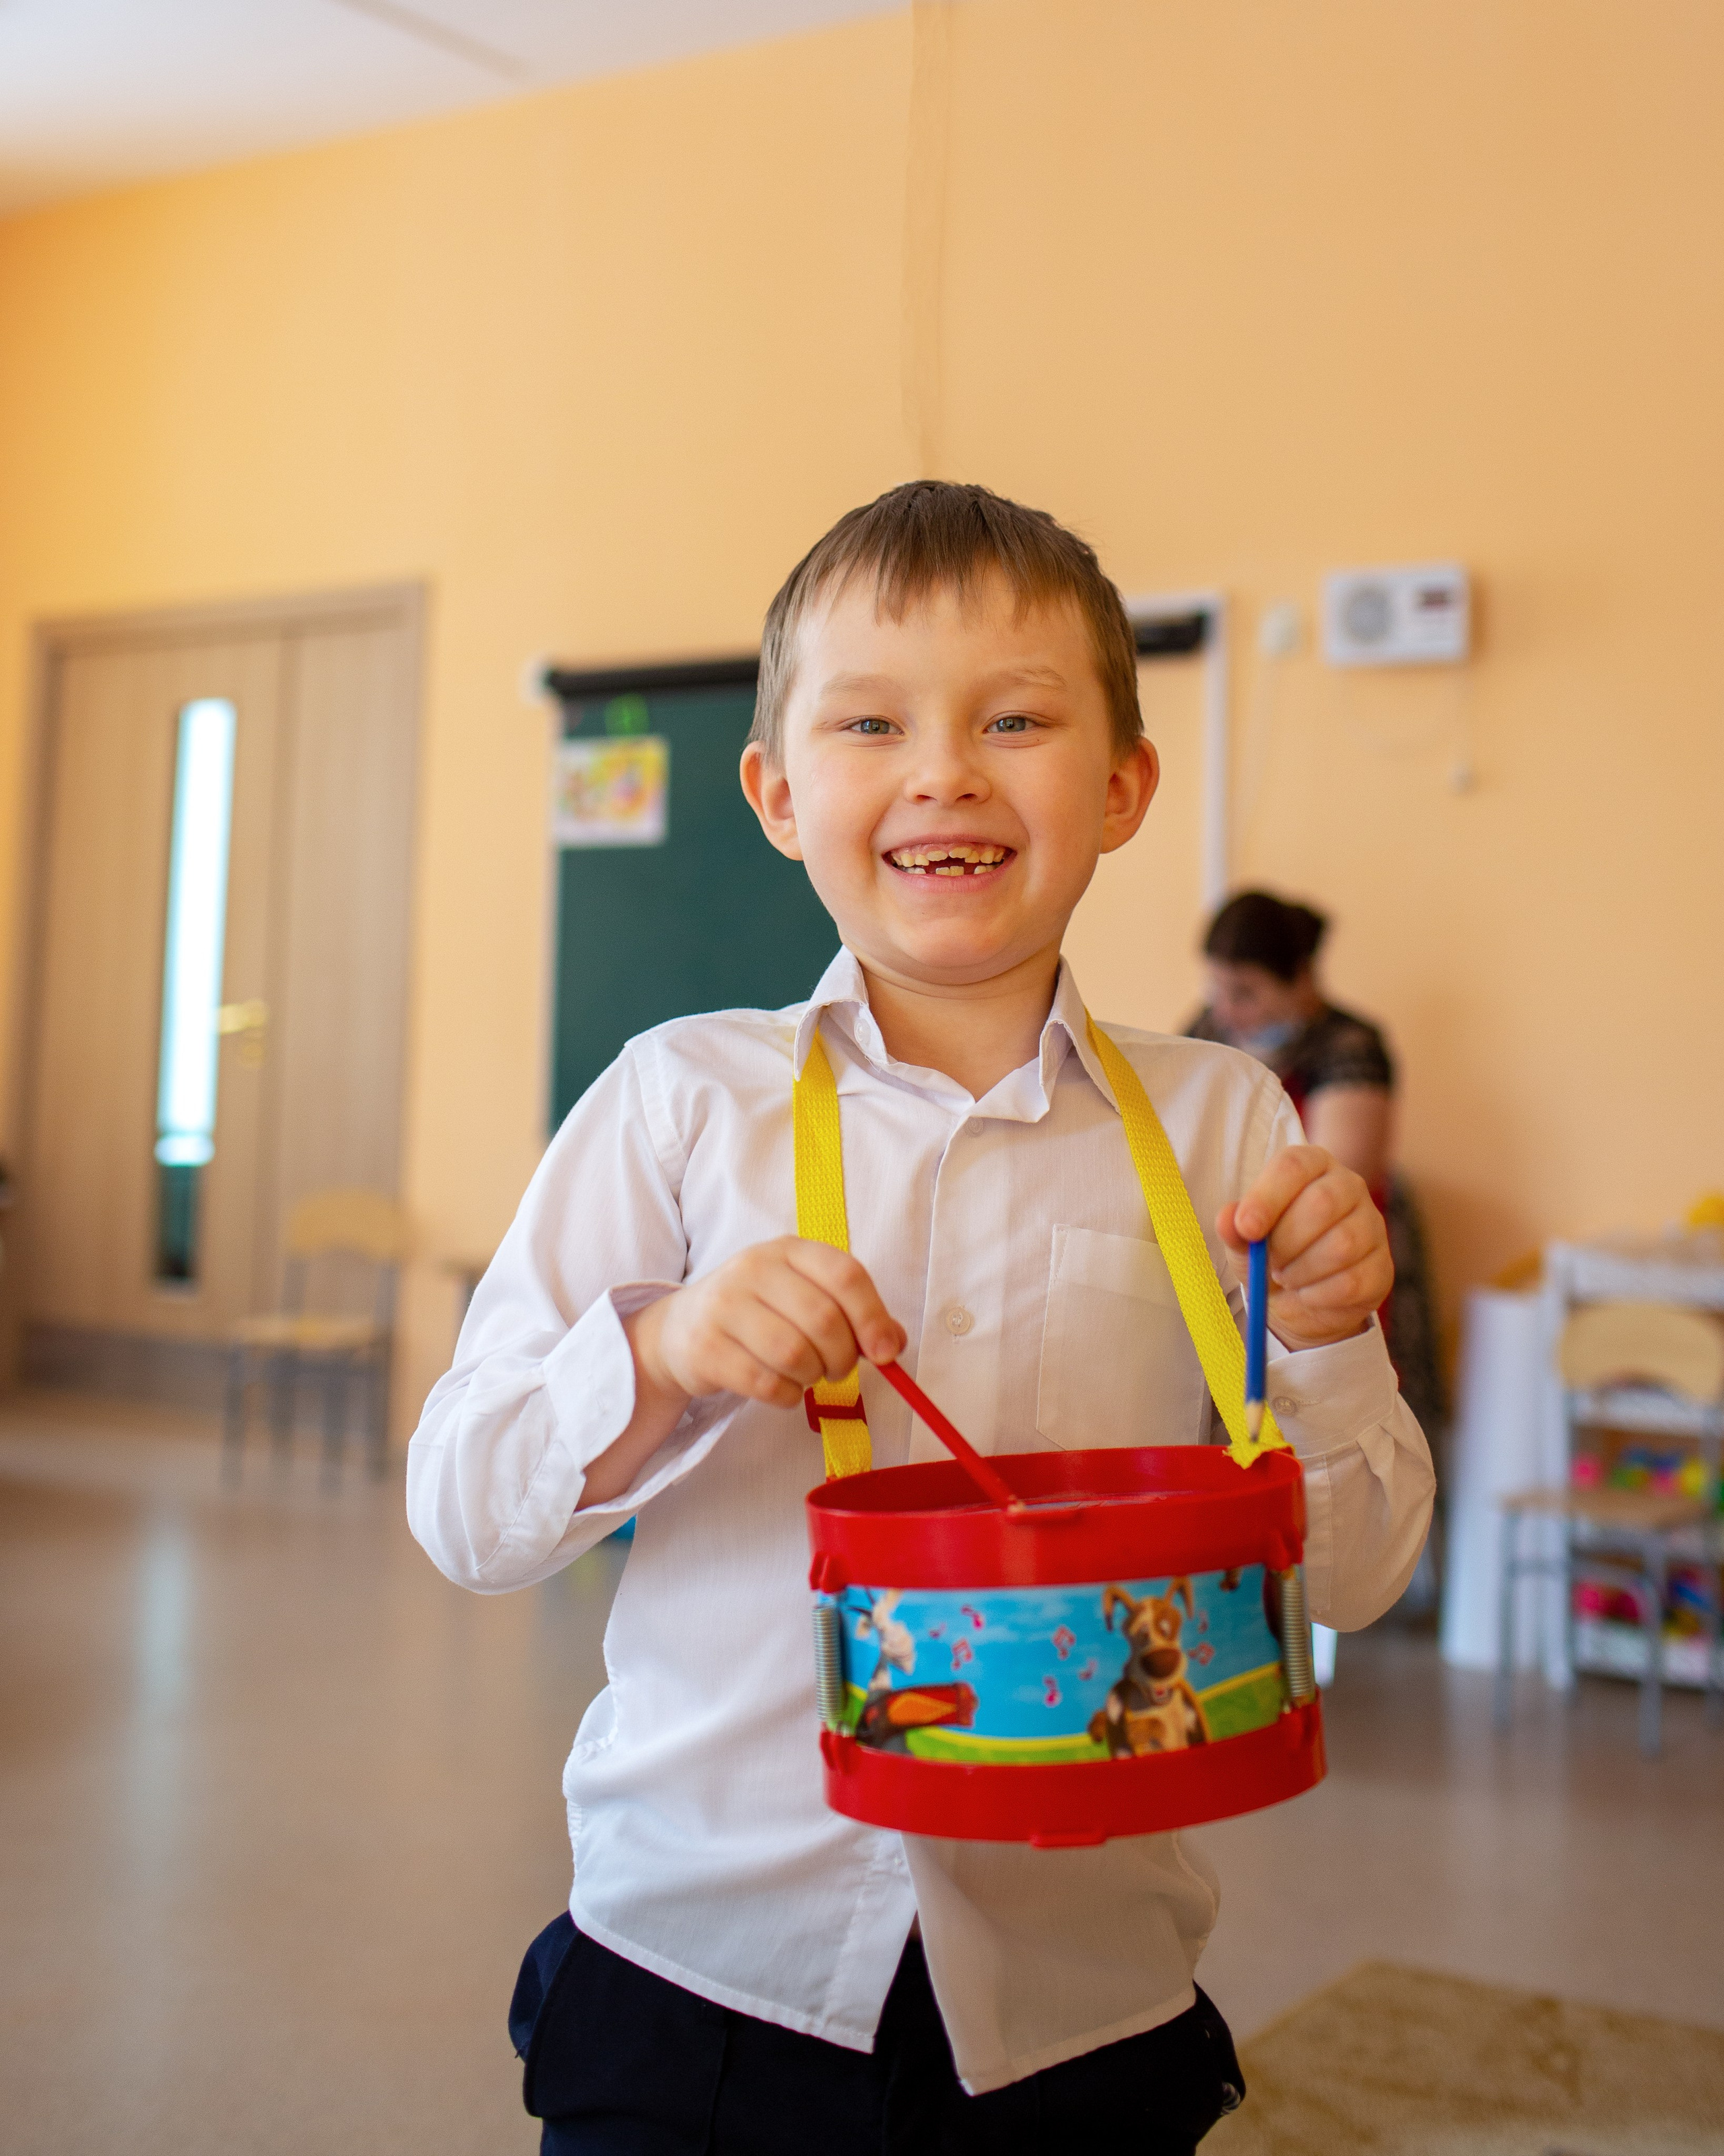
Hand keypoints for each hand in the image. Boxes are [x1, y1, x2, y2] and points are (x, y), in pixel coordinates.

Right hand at [630, 1237, 905, 1413]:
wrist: (681, 1329)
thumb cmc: (758, 1312)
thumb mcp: (804, 1296)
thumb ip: (854, 1315)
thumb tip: (894, 1344)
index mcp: (788, 1249)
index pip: (845, 1274)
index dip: (873, 1316)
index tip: (886, 1352)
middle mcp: (753, 1268)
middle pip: (823, 1319)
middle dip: (842, 1356)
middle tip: (837, 1368)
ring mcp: (724, 1306)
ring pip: (794, 1354)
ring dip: (812, 1377)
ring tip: (806, 1374)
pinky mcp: (705, 1348)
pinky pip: (766, 1384)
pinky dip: (786, 1396)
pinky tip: (781, 1387)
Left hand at [1218, 1144, 1392, 1352]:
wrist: (1300, 1300)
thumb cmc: (1272, 1254)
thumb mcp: (1245, 1240)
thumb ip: (1235, 1227)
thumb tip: (1228, 1219)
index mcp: (1311, 1165)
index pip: (1294, 1165)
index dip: (1267, 1196)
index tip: (1246, 1227)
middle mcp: (1349, 1186)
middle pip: (1322, 1203)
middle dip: (1285, 1241)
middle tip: (1269, 1261)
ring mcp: (1372, 1225)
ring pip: (1341, 1245)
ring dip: (1301, 1271)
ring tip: (1287, 1276)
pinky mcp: (1382, 1267)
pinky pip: (1352, 1282)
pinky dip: (1318, 1295)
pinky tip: (1307, 1294)